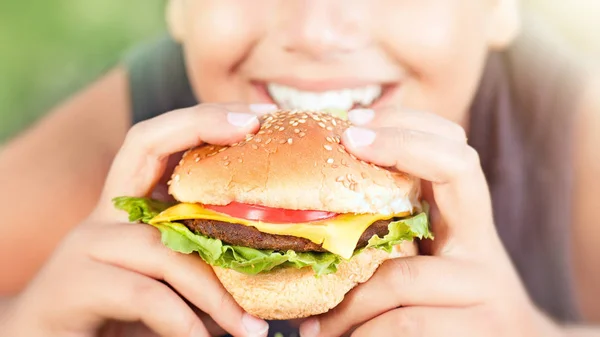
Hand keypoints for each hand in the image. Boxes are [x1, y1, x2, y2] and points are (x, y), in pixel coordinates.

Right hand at [3, 103, 277, 336]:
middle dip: (203, 125)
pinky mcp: (74, 284)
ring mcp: (87, 245)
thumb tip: (270, 270)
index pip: (159, 143)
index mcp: (130, 210)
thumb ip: (202, 268)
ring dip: (215, 291)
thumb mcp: (169, 286)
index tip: (257, 116)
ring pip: (162, 245)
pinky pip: (145, 295)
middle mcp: (106, 215)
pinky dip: (183, 321)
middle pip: (146, 143)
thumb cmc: (118, 319)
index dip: (204, 119)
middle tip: (256, 126)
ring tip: (253, 328)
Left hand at [299, 107, 561, 336]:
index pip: (454, 152)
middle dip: (398, 144)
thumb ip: (400, 232)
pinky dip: (359, 333)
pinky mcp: (476, 329)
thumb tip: (321, 211)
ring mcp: (484, 284)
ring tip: (311, 321)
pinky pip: (403, 323)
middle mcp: (481, 245)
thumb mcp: (435, 261)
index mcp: (467, 224)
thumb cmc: (455, 304)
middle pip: (456, 168)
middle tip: (346, 140)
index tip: (356, 123)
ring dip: (345, 299)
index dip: (410, 127)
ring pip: (400, 275)